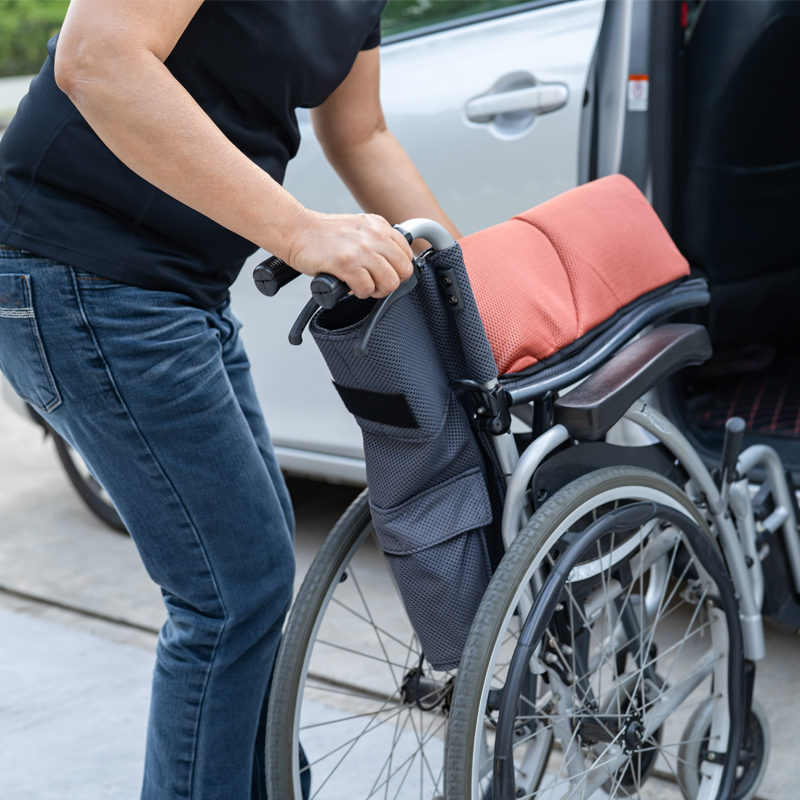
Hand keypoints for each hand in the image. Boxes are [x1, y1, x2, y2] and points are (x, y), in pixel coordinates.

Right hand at [286, 210, 413, 298]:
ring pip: (389, 282)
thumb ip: (378, 242)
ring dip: (376, 290)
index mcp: (379, 225)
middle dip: (390, 282)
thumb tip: (393, 266)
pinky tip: (349, 285)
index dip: (397, 270)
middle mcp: (374, 235)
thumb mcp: (359, 229)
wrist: (297, 231)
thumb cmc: (324, 235)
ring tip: (362, 285)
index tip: (384, 273)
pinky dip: (359, 292)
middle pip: (403, 270)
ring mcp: (361, 249)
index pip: (407, 254)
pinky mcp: (346, 263)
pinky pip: (367, 288)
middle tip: (374, 283)